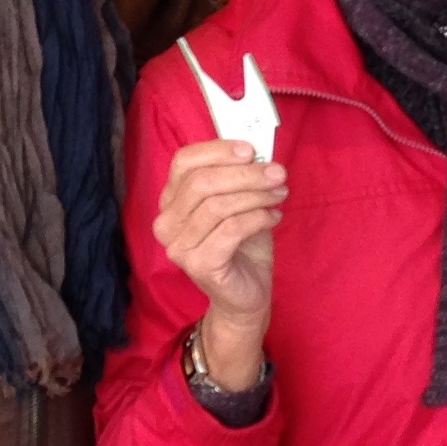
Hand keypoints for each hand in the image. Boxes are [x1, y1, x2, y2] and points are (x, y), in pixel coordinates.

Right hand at [154, 136, 283, 368]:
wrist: (245, 295)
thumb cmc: (242, 245)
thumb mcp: (240, 202)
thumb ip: (239, 177)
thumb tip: (258, 150)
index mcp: (171, 200)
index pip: (184, 162)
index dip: (217, 151)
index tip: (251, 150)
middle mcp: (167, 222)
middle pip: (202, 182)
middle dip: (246, 174)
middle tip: (278, 172)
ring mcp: (178, 246)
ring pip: (217, 205)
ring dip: (256, 195)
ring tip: (280, 194)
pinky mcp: (198, 264)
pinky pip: (230, 229)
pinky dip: (258, 217)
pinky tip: (274, 217)